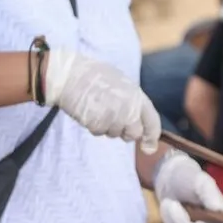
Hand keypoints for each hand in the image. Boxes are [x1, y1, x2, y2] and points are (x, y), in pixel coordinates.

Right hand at [44, 48, 160, 152]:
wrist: (70, 75)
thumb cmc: (94, 76)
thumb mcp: (121, 83)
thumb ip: (133, 102)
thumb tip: (138, 121)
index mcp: (136, 96)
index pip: (152, 121)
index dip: (152, 136)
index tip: (149, 147)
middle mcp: (128, 109)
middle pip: (133, 134)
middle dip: (125, 131)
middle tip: (113, 118)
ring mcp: (113, 117)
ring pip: (115, 134)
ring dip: (107, 127)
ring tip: (98, 108)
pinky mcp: (98, 124)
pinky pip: (99, 132)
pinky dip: (94, 126)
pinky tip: (89, 111)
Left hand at [154, 151, 222, 222]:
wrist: (170, 178)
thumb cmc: (189, 178)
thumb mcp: (202, 182)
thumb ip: (211, 194)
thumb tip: (219, 209)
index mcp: (220, 213)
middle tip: (172, 203)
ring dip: (173, 219)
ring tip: (168, 201)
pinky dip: (168, 222)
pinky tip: (167, 208)